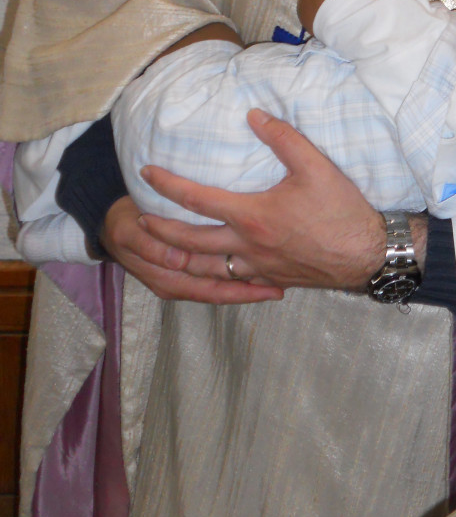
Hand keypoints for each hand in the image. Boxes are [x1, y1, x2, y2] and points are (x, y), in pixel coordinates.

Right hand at [101, 194, 283, 303]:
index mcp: (167, 278)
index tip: (270, 282)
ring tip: (277, 283)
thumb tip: (178, 259)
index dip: (240, 289)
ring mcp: (181, 281)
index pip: (211, 289)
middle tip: (283, 286)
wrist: (112, 224)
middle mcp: (178, 285)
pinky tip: (256, 273)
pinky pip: (213, 281)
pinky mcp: (184, 273)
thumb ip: (152, 247)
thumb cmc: (126, 223)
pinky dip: (233, 279)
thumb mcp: (131, 232)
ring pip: (219, 288)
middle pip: (221, 293)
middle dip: (250, 292)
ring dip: (245, 287)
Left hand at [135, 109, 395, 291]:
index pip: (196, 199)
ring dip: (178, 259)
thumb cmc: (341, 210)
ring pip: (205, 270)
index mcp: (251, 216)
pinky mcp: (272, 280)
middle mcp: (246, 246)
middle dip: (158, 231)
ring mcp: (258, 268)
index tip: (145, 173)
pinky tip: (213, 271)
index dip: (167, 185)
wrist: (367, 254)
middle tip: (137, 221)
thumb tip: (254, 116)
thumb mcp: (315, 165)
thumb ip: (283, 138)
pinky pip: (233, 283)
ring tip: (162, 251)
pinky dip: (214, 277)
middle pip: (188, 242)